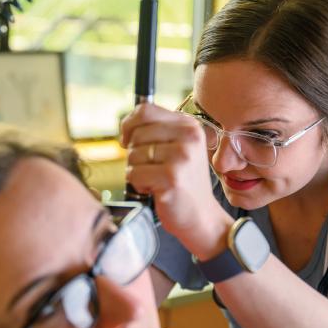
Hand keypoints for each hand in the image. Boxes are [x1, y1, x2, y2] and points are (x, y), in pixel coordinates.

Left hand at [121, 103, 232, 255]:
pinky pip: (134, 174)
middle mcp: (188, 137)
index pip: (145, 110)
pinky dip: (138, 185)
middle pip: (136, 134)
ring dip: (137, 171)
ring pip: (133, 155)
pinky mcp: (171, 177)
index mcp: (189, 125)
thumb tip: (126, 127)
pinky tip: (155, 190)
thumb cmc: (184, 182)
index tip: (127, 141)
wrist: (201, 216)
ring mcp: (181, 157)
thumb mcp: (179, 148)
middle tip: (151, 169)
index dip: (128, 125)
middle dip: (134, 155)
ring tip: (156, 180)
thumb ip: (157, 131)